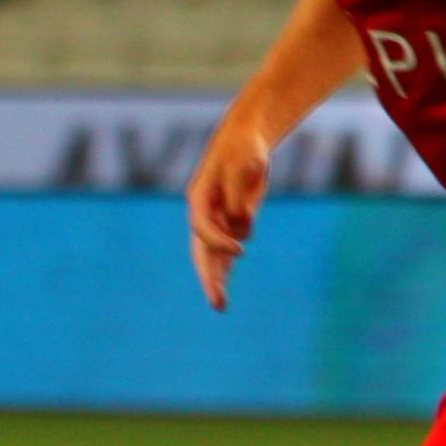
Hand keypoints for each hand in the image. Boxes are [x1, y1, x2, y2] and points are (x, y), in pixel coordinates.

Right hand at [185, 116, 270, 307]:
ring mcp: (216, 219)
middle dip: (208, 277)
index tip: (242, 251)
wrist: (245, 140)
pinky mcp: (230, 222)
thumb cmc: (243, 148)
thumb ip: (238, 197)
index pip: (203, 229)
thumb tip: (242, 227)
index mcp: (199, 198)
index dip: (219, 242)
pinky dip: (224, 268)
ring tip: (221, 305)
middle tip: (217, 303)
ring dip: (216, 278)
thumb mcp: (244, 165)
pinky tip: (223, 288)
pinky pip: (224, 251)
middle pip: (201, 250)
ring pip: (212, 255)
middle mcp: (203, 213)